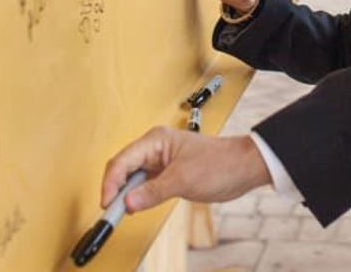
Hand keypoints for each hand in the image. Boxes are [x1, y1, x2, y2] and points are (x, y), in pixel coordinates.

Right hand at [101, 128, 270, 211]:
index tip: (107, 203)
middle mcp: (155, 147)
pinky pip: (144, 182)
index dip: (111, 183)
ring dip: (125, 192)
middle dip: (114, 188)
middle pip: (123, 167)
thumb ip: (153, 192)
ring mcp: (161, 159)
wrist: (244, 167)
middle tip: (110, 210)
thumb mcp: (184, 180)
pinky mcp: (167, 171)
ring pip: (132, 175)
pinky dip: (137, 194)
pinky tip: (134, 205)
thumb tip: (128, 202)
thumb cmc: (221, 163)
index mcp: (156, 140)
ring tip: (120, 210)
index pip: (123, 160)